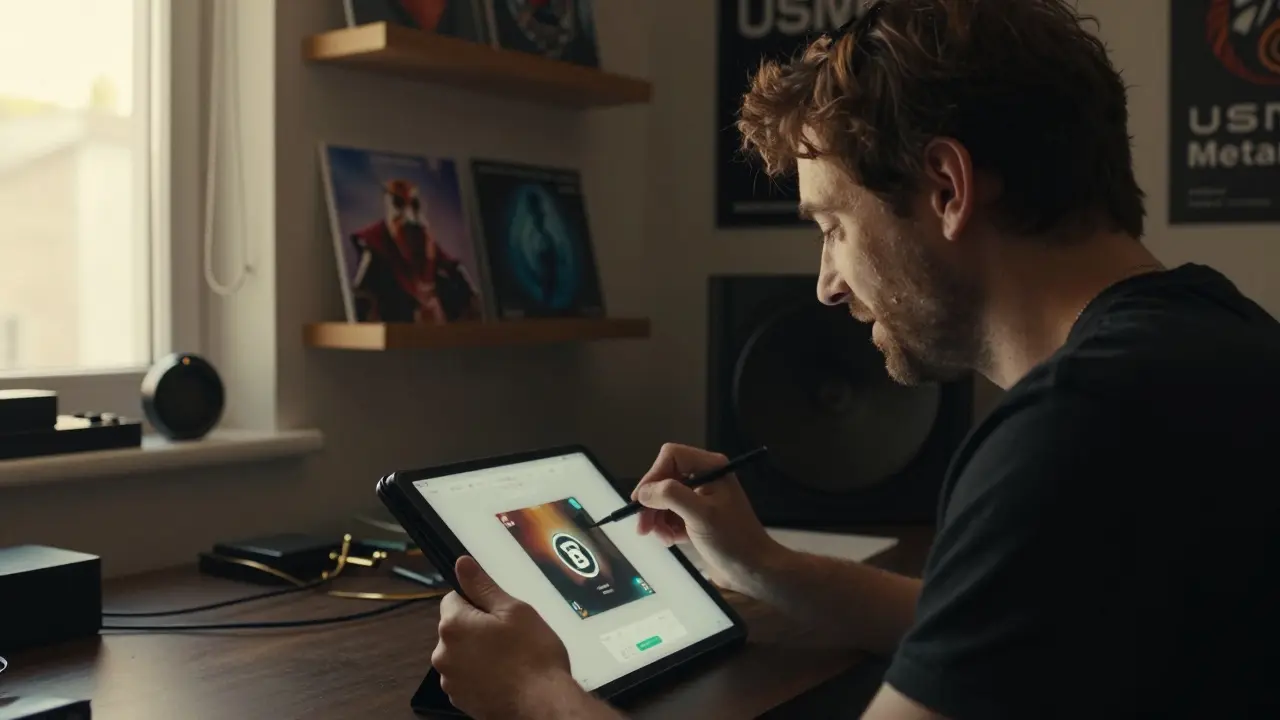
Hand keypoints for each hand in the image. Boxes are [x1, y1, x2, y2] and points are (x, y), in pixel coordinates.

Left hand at [433, 556, 575, 718]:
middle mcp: (443, 653)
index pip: (454, 598)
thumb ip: (483, 586)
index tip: (500, 612)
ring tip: (510, 658)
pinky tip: (505, 676)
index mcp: (453, 625)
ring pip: (462, 652)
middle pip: (456, 627)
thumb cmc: (532, 656)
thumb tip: (461, 564)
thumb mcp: (514, 611)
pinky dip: (481, 673)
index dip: (478, 601)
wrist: (541, 706)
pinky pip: (467, 675)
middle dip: (478, 627)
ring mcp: (450, 680)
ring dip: (478, 651)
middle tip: (510, 635)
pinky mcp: (460, 699)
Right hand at [632, 443, 784, 594]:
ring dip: (657, 519)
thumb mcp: (701, 515)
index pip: (670, 457)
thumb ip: (671, 496)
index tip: (641, 501)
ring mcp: (700, 497)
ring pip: (664, 499)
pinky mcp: (697, 516)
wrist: (752, 569)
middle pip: (664, 479)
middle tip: (642, 528)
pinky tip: (671, 540)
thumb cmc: (732, 539)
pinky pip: (671, 514)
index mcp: (710, 467)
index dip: (652, 476)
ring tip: (663, 538)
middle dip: (652, 504)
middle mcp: (704, 477)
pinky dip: (666, 527)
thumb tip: (644, 492)